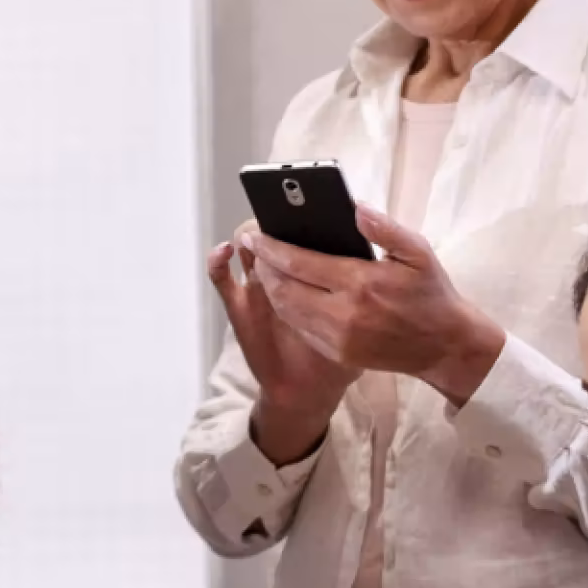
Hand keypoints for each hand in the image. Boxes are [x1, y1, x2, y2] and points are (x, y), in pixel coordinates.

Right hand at [208, 224, 358, 462]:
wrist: (314, 386)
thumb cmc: (349, 347)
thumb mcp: (367, 314)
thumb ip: (370, 285)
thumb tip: (364, 240)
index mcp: (321, 270)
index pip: (307, 234)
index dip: (304, 218)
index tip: (309, 201)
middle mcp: (286, 274)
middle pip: (275, 236)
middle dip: (274, 222)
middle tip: (279, 209)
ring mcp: (258, 288)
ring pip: (245, 250)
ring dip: (247, 235)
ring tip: (255, 230)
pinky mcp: (239, 305)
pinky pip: (222, 279)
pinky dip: (218, 262)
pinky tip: (224, 251)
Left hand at [245, 206, 506, 404]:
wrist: (444, 346)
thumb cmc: (430, 293)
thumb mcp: (418, 252)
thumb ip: (385, 228)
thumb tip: (355, 207)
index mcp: (361, 283)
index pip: (299, 263)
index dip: (270, 247)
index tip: (253, 233)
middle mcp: (344, 314)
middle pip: (284, 289)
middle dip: (263, 267)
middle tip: (255, 248)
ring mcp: (339, 338)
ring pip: (287, 311)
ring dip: (270, 288)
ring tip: (265, 267)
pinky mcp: (338, 354)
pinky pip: (301, 329)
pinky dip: (287, 309)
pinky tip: (286, 292)